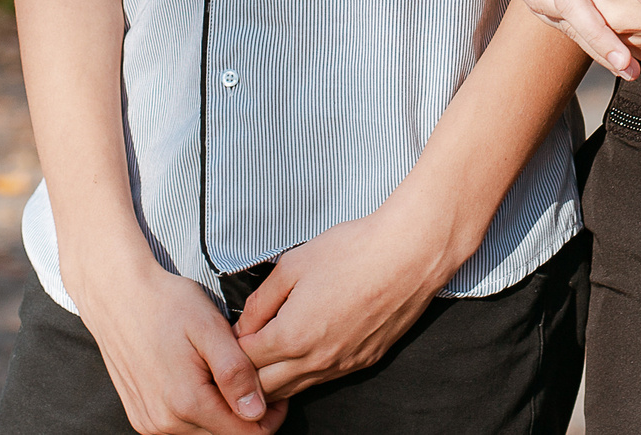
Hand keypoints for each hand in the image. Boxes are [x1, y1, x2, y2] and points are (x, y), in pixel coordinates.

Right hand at [64, 250, 284, 434]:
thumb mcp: (210, 329)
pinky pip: (181, 426)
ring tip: (224, 372)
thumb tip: (257, 413)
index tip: (276, 390)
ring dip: (221, 411)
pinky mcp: (141, 417)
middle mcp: (166, 422)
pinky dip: (198, 409)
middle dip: (244, 412)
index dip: (269, 417)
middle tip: (251, 375)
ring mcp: (150, 422)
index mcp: (187, 403)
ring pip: (204, 432)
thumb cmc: (168, 304)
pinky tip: (200, 378)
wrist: (118, 295)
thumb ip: (236, 373)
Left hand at [234, 196, 455, 397]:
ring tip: (269, 354)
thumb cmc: (353, 251)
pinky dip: (306, 373)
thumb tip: (244, 323)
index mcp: (291, 336)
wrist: (410, 254)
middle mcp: (315, 361)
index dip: (231, 347)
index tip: (230, 333)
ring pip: (294, 390)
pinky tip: (305, 349)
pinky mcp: (363, 362)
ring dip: (276, 377)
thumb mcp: (293, 264)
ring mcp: (341, 366)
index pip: (244, 361)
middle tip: (244, 349)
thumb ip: (261, 299)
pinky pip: (323, 380)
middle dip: (248, 372)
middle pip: (265, 388)